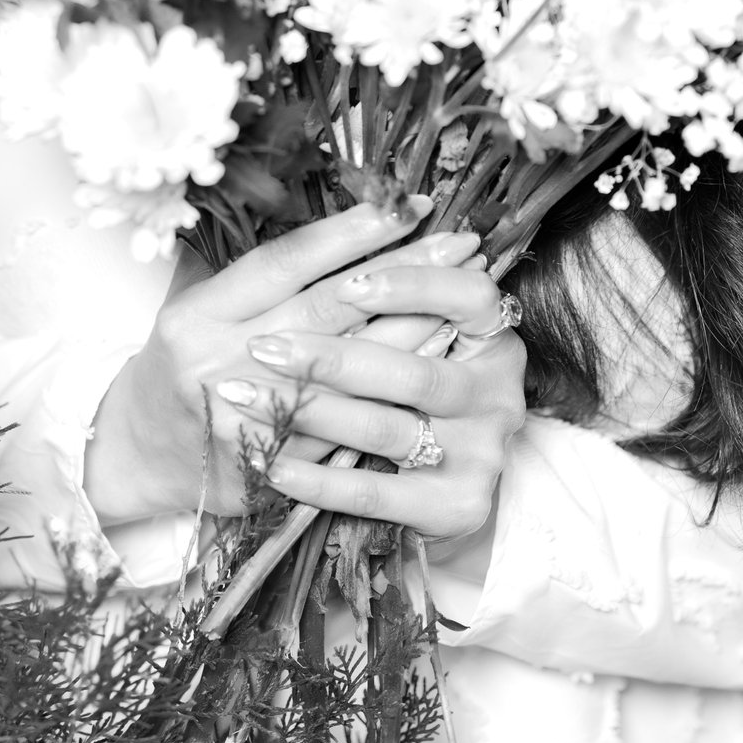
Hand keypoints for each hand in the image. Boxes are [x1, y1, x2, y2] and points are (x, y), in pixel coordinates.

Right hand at [83, 202, 522, 540]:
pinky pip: (347, 431)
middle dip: (402, 273)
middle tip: (460, 243)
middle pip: (328, 310)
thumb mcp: (202, 305)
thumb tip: (361, 232)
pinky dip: (395, 398)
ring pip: (349, 373)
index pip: (286, 262)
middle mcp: (217, 364)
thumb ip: (267, 279)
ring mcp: (244, 423)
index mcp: (198, 314)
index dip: (350, 232)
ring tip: (469, 300)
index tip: (406, 205)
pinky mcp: (270, 471)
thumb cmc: (182, 364)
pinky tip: (440, 369)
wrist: (137, 454)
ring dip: (415, 333)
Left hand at [224, 258, 524, 544]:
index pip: (467, 295)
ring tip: (243, 398)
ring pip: (384, 426)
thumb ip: (395, 305)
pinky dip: (318, 478)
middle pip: (413, 368)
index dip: (407, 285)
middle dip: (328, 355)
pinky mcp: (455, 509)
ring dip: (308, 411)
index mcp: (496, 337)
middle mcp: (499, 395)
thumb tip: (347, 233)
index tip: (346, 282)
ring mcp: (481, 456)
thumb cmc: (414, 394)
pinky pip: (375, 492)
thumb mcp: (423, 340)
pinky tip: (271, 463)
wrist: (444, 495)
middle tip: (260, 347)